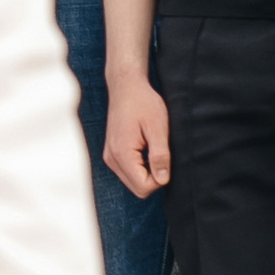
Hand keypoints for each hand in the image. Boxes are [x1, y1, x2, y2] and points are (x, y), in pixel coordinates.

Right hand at [103, 75, 171, 197]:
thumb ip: (160, 156)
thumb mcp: (157, 127)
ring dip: (147, 172)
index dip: (160, 179)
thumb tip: (163, 180)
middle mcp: (111, 158)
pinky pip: (128, 172)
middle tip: (161, 154)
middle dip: (154, 178)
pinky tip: (145, 148)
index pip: (143, 187)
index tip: (165, 159)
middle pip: (138, 188)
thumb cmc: (143, 102)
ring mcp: (110, 156)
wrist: (126, 86)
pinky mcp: (112, 153)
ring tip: (152, 148)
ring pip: (133, 182)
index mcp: (121, 153)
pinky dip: (140, 167)